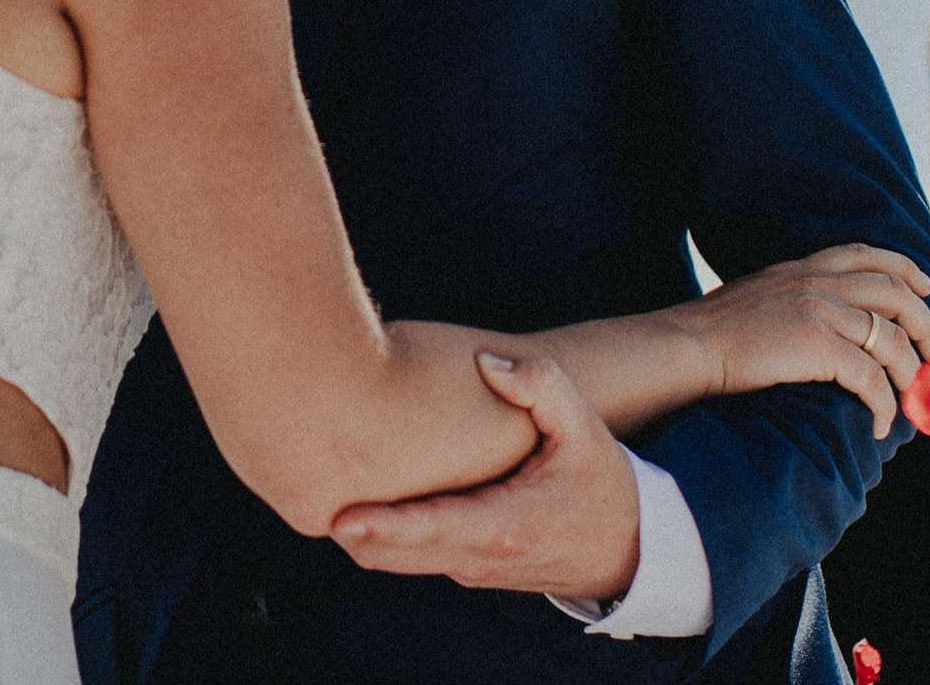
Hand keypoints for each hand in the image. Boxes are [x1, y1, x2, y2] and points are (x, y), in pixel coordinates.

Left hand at [329, 353, 642, 599]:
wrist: (628, 552)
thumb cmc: (603, 484)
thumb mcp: (585, 430)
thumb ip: (542, 388)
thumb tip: (490, 361)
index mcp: (505, 526)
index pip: (430, 530)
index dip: (382, 525)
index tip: (339, 515)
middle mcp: (477, 556)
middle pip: (393, 554)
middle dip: (349, 526)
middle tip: (300, 483)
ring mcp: (467, 568)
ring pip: (394, 559)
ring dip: (359, 531)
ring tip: (313, 484)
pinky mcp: (462, 566)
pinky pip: (409, 554)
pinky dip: (380, 533)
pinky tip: (352, 496)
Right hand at [666, 244, 929, 436]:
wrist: (683, 348)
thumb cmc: (709, 336)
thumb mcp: (755, 299)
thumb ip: (791, 300)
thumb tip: (821, 328)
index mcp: (799, 267)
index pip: (865, 253)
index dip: (904, 268)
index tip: (926, 288)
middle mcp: (813, 280)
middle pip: (894, 291)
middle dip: (925, 324)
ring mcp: (816, 309)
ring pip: (890, 337)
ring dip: (910, 372)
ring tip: (912, 398)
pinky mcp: (816, 344)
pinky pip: (870, 377)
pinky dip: (884, 403)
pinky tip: (879, 422)